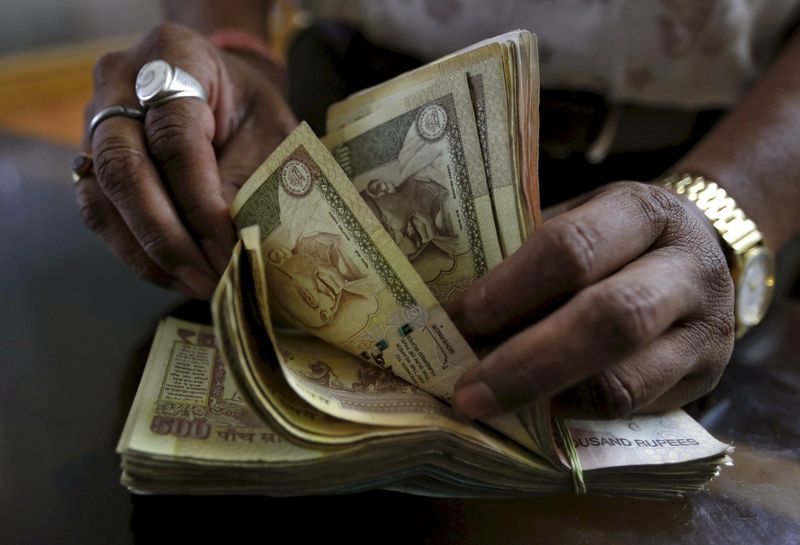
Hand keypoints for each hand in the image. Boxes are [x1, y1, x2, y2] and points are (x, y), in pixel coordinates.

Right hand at [76, 23, 296, 298]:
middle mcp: (119, 84)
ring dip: (150, 253)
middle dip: (167, 235)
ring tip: (199, 284)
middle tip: (211, 278)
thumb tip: (233, 248)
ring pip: (101, 198)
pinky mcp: (91, 164)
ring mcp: (96, 123)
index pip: (174, 134)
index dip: (200, 199)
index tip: (231, 246)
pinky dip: (138, 253)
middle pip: (123, 167)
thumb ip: (248, 181)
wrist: (226, 93)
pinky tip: (177, 275)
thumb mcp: (269, 134)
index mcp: (172, 56)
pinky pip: (100, 215)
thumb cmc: (252, 112)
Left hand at [450, 182, 735, 418]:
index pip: (574, 248)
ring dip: (547, 400)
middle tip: (468, 391)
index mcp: (644, 212)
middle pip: (612, 319)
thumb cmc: (614, 237)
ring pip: (625, 380)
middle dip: (527, 363)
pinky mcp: (707, 377)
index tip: (456, 321)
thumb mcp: (581, 221)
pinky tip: (532, 413)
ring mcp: (706, 328)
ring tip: (492, 406)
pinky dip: (573, 415)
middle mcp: (687, 268)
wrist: (701, 250)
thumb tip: (452, 317)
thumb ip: (532, 260)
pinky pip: (633, 410)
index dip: (509, 290)